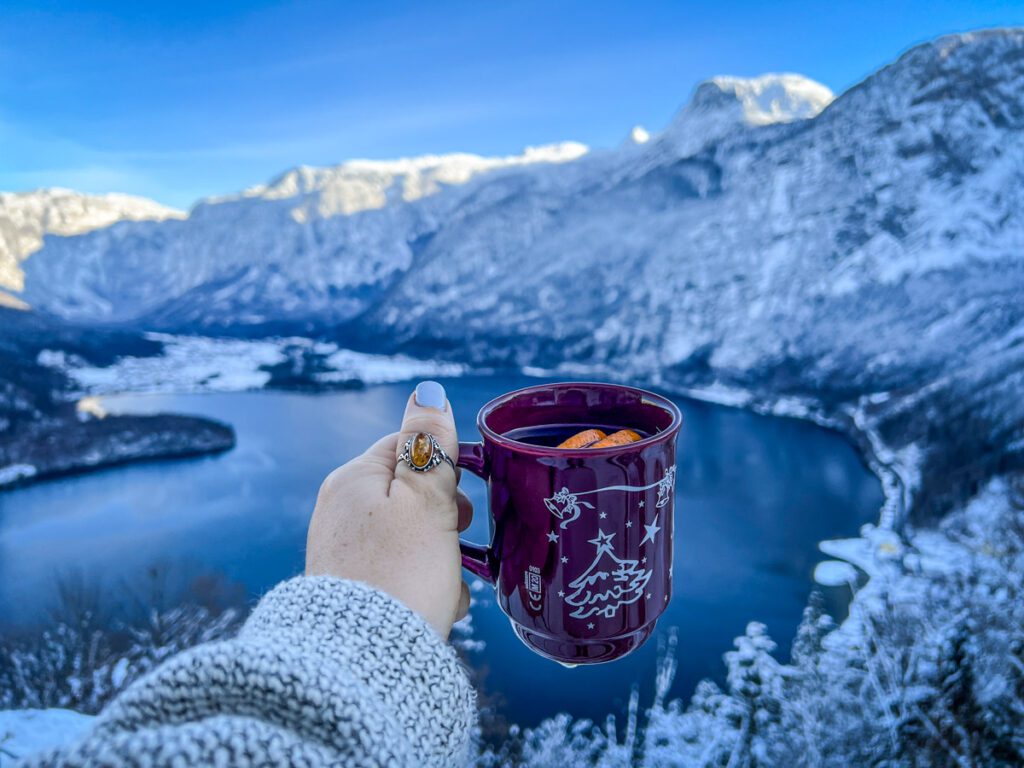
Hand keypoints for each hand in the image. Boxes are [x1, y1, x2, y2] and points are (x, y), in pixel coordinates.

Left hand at [305, 380, 473, 638]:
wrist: (366, 657)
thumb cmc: (401, 571)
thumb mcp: (426, 498)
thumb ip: (429, 444)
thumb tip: (427, 390)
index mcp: (354, 479)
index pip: (406, 448)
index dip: (442, 466)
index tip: (459, 496)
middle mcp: (340, 511)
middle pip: (410, 496)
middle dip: (443, 518)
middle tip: (455, 537)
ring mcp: (344, 552)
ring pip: (412, 539)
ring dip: (439, 558)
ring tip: (443, 582)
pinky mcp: (353, 591)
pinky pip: (401, 574)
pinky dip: (423, 587)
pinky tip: (433, 606)